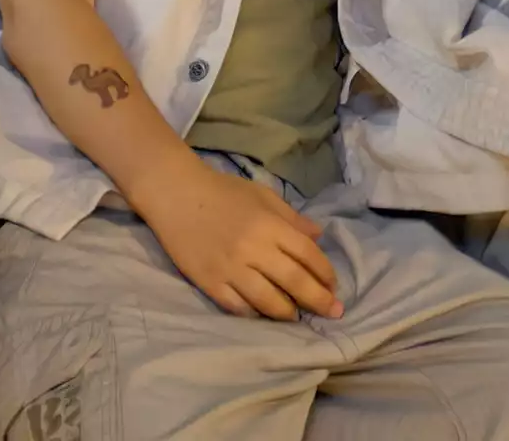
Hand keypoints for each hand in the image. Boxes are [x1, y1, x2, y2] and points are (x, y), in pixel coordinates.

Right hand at [135, 157, 341, 321]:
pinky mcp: (209, 282)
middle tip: (332, 313)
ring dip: (288, 312)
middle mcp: (253, 249)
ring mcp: (230, 268)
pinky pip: (238, 307)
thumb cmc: (222, 191)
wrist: (175, 194)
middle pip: (294, 282)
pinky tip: (264, 314)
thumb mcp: (262, 195)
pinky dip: (255, 314)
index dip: (325, 273)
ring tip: (297, 316)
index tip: (334, 286)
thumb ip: (291, 218)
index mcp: (269, 225)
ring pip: (268, 301)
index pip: (307, 255)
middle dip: (318, 300)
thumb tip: (319, 237)